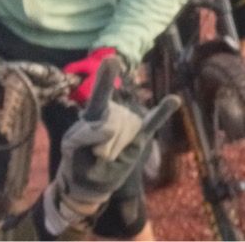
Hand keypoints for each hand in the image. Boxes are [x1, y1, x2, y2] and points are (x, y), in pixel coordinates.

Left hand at [40, 59, 179, 235]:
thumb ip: (86, 135)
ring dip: (118, 146)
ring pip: (129, 127)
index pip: (100, 96)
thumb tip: (110, 128)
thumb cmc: (77, 163)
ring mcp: (128, 124)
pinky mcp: (140, 136)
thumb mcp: (71, 149)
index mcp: (92, 114)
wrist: (89, 184)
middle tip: (95, 156)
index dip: (106, 79)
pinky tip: (174, 100)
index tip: (111, 60)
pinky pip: (153, 123)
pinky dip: (163, 112)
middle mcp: (112, 113)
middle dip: (104, 143)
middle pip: (114, 121)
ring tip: (108, 156)